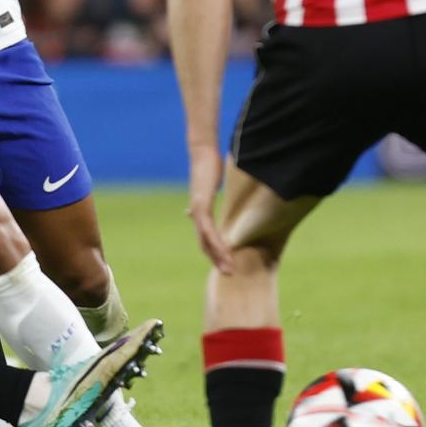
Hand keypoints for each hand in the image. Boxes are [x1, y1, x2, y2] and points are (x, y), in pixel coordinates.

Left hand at [185, 143, 230, 272]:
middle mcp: (196, 214)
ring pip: (206, 241)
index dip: (214, 252)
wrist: (202, 153)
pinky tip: (224, 250)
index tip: (225, 264)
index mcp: (200, 212)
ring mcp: (197, 211)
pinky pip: (208, 229)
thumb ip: (208, 197)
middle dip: (216, 260)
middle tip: (228, 273)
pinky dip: (216, 241)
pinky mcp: (201, 205)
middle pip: (204, 244)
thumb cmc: (208, 167)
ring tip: (229, 268)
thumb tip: (206, 202)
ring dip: (218, 256)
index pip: (205, 238)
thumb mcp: (209, 186)